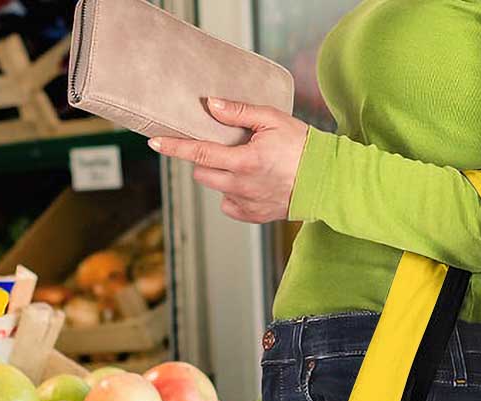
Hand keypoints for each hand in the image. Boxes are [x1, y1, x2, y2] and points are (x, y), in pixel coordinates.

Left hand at [147, 97, 308, 222]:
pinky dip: (233, 193)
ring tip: (243, 164)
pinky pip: (229, 205)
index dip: (174, 147)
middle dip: (204, 159)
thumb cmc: (302, 146)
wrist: (326, 181)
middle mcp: (241, 186)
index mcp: (244, 161)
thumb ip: (238, 112)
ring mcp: (246, 204)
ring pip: (216, 188)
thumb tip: (210, 105)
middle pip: (202, 173)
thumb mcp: (272, 119)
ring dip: (220, 175)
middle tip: (222, 147)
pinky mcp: (253, 216)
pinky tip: (250, 183)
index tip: (155, 143)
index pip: (199, 153)